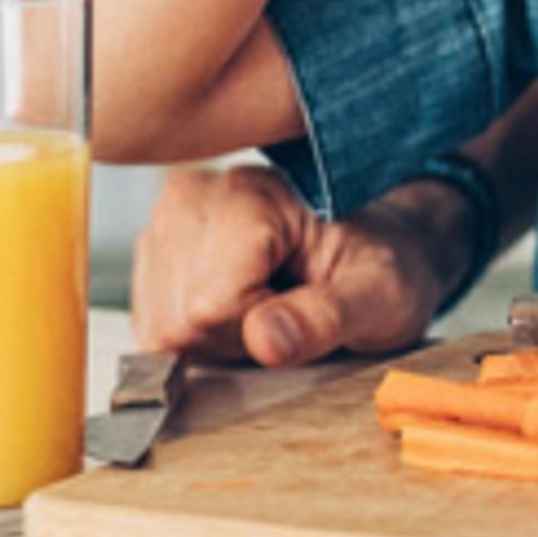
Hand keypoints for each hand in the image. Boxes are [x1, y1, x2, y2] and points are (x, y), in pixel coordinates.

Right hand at [129, 165, 458, 367]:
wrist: (378, 243)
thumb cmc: (384, 264)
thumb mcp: (381, 295)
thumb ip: (326, 317)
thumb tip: (265, 341)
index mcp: (249, 194)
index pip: (211, 305)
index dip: (257, 330)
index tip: (301, 309)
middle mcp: (194, 196)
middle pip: (178, 318)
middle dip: (232, 337)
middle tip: (287, 311)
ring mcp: (167, 221)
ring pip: (159, 326)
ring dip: (214, 337)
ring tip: (267, 305)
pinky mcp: (155, 250)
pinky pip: (153, 325)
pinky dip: (197, 333)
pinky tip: (239, 306)